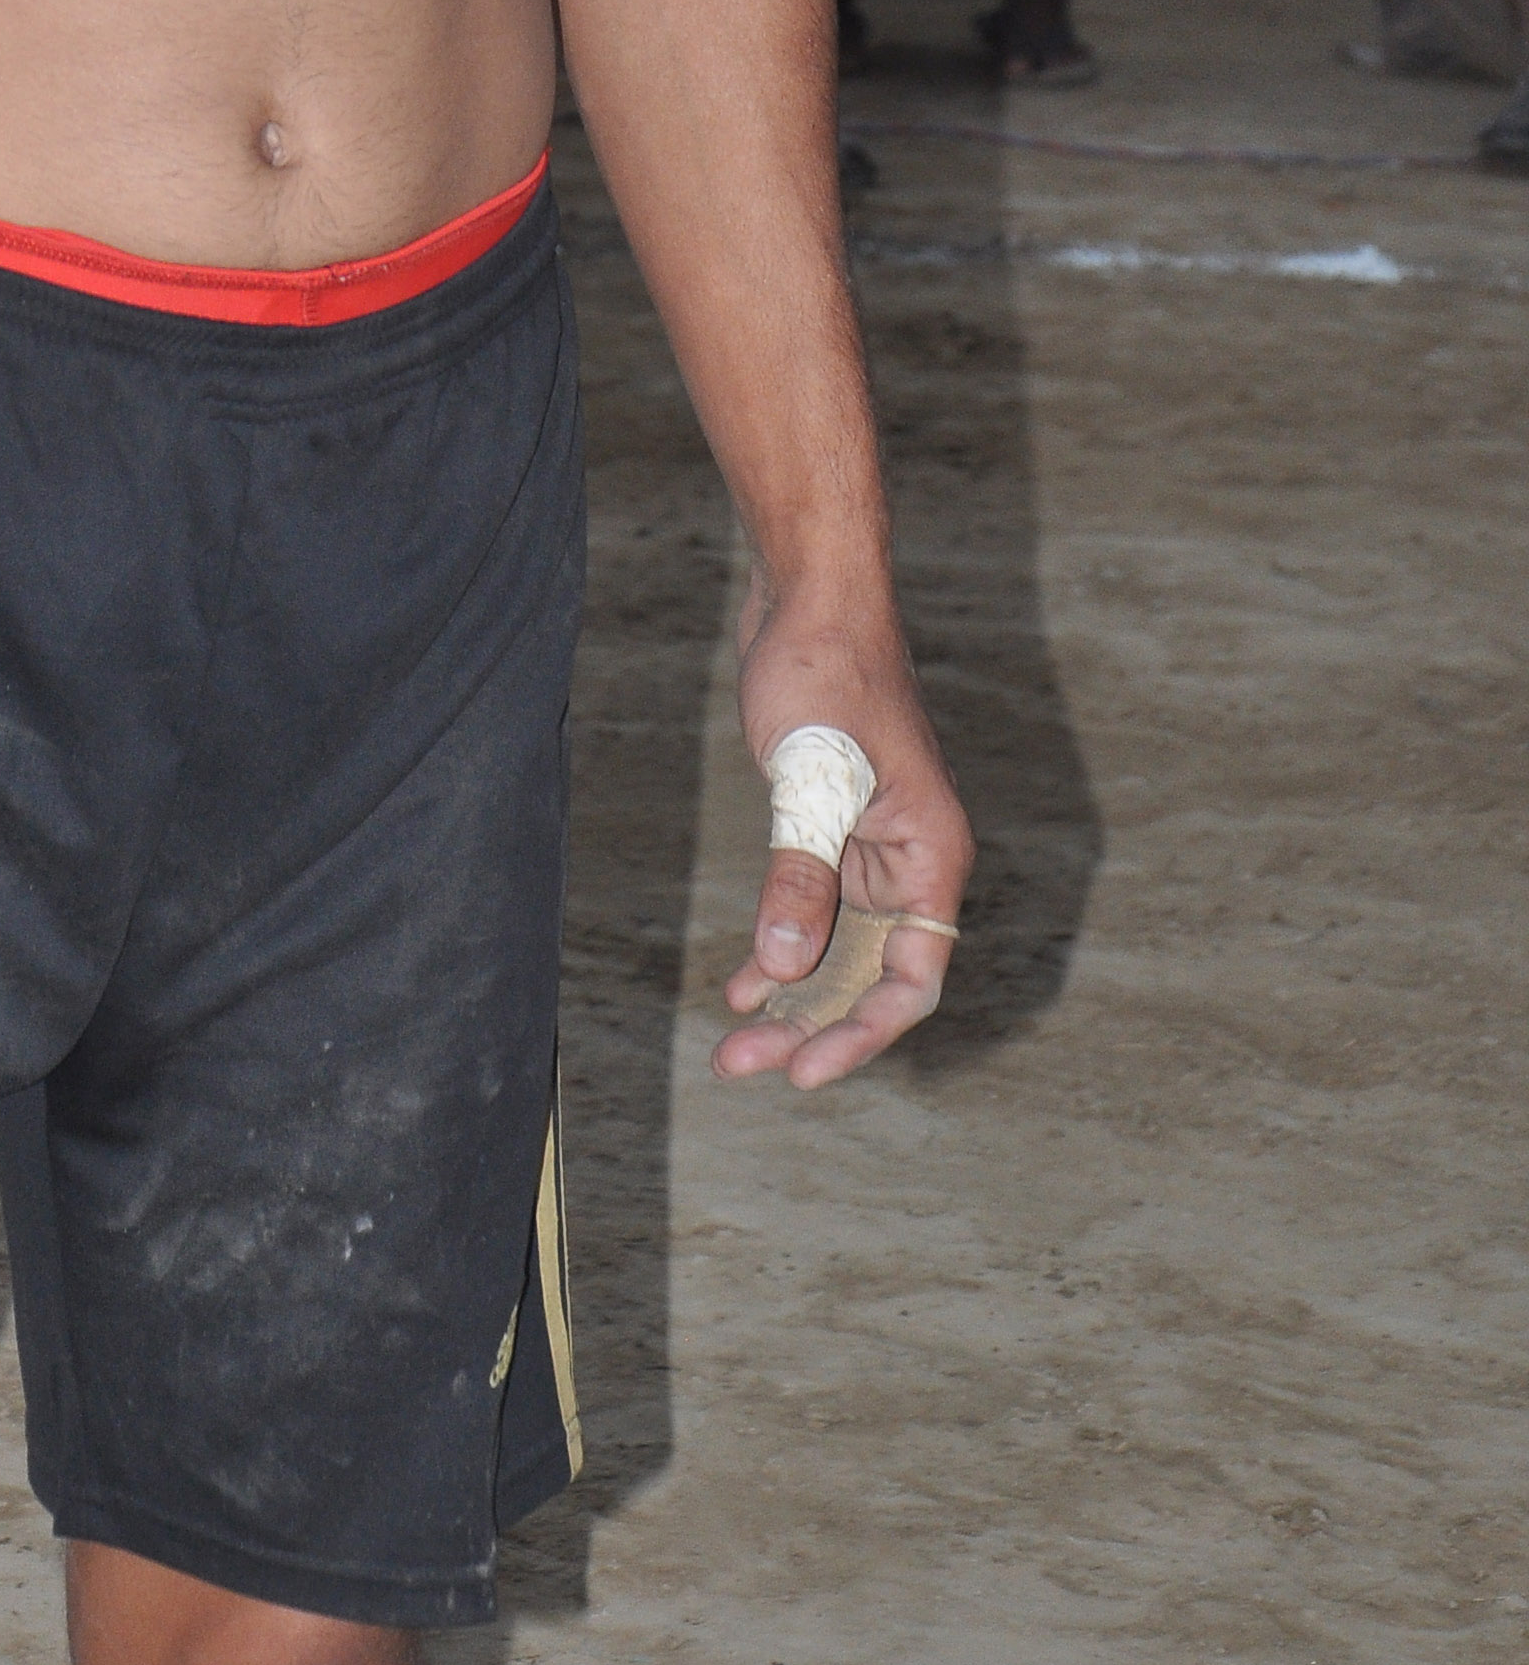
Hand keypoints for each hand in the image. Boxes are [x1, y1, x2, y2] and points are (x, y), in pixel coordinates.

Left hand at [715, 588, 971, 1090]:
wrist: (807, 593)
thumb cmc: (824, 669)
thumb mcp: (809, 776)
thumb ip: (800, 871)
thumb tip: (783, 964)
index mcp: (930, 855)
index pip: (910, 979)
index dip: (861, 1034)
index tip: (804, 1071)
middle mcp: (910, 860)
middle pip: (870, 976)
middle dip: (813, 1027)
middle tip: (742, 1066)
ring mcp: (870, 844)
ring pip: (838, 950)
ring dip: (792, 997)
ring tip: (733, 1046)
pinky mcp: (830, 824)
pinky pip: (813, 910)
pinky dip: (780, 947)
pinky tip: (742, 985)